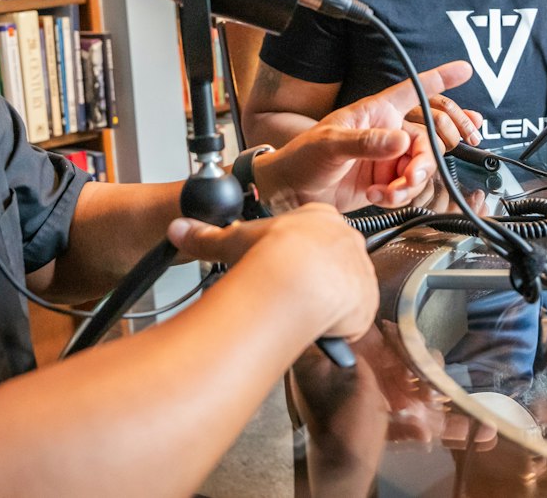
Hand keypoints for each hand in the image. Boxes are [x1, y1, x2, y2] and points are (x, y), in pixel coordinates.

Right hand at [167, 203, 375, 339]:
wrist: (295, 282)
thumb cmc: (268, 256)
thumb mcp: (232, 240)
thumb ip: (206, 236)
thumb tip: (179, 230)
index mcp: (321, 219)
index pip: (314, 237)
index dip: (297, 255)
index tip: (283, 269)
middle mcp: (347, 242)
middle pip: (333, 263)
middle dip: (314, 280)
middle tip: (289, 294)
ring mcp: (360, 272)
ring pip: (345, 292)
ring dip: (326, 304)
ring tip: (300, 312)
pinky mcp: (366, 303)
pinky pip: (354, 319)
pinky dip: (336, 327)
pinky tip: (316, 326)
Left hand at [255, 60, 474, 211]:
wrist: (289, 193)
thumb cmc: (302, 157)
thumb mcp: (331, 144)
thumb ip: (367, 142)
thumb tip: (400, 141)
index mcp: (375, 112)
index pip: (412, 90)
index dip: (439, 78)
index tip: (464, 69)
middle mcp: (386, 132)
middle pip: (428, 139)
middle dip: (427, 159)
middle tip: (413, 175)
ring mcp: (387, 158)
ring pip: (421, 166)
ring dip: (411, 182)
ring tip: (388, 192)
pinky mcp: (385, 181)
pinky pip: (409, 187)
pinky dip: (400, 195)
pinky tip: (380, 198)